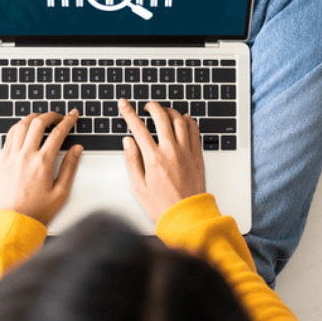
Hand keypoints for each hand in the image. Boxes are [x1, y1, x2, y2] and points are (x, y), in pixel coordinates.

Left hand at [0, 110, 83, 225]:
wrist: (14, 222)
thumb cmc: (37, 211)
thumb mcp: (61, 192)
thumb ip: (70, 167)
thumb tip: (77, 149)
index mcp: (42, 163)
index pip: (58, 133)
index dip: (68, 120)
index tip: (73, 115)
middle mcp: (25, 156)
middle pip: (38, 123)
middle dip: (50, 115)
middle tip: (58, 116)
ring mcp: (11, 157)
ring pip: (21, 126)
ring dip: (32, 118)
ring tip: (41, 119)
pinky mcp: (2, 161)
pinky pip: (9, 136)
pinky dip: (18, 128)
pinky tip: (24, 129)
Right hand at [119, 99, 205, 222]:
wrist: (186, 216)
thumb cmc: (162, 205)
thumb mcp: (138, 186)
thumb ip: (132, 160)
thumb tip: (128, 141)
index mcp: (153, 158)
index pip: (138, 128)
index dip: (129, 113)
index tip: (124, 104)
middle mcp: (171, 151)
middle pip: (161, 118)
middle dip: (152, 107)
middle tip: (148, 106)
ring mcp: (186, 152)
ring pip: (179, 121)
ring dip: (170, 112)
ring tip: (164, 112)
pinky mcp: (197, 156)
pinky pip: (195, 131)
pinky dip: (189, 121)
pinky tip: (184, 120)